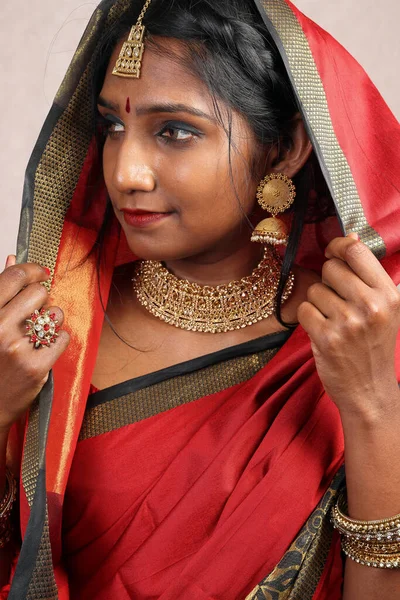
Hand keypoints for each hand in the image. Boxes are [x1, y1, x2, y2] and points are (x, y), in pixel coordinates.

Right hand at [0, 255, 69, 431]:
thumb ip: (0, 293)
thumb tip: (12, 260)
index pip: (15, 276)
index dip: (33, 270)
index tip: (40, 272)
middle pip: (39, 293)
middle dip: (41, 300)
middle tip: (35, 313)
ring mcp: (18, 348)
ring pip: (54, 314)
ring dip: (52, 321)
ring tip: (38, 334)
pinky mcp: (36, 366)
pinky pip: (63, 337)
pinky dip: (58, 341)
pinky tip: (44, 348)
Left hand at [297, 234, 399, 419]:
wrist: (369, 390)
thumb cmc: (373, 346)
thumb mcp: (384, 309)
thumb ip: (367, 274)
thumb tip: (350, 237)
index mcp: (389, 294)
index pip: (356, 250)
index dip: (338, 246)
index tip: (332, 253)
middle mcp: (371, 306)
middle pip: (330, 268)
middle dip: (328, 281)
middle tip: (337, 300)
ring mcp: (348, 323)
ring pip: (314, 289)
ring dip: (318, 302)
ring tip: (333, 320)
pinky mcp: (326, 338)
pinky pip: (304, 310)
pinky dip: (309, 319)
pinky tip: (322, 331)